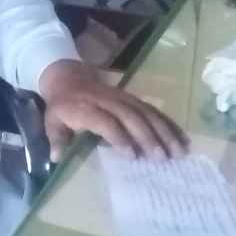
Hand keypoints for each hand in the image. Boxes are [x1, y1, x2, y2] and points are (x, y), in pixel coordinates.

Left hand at [38, 59, 188, 162]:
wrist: (68, 78)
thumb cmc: (61, 106)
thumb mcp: (52, 121)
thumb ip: (56, 139)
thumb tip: (56, 158)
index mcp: (85, 107)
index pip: (105, 121)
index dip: (119, 137)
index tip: (132, 155)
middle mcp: (107, 101)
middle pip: (131, 117)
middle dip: (148, 137)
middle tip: (162, 158)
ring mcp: (123, 98)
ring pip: (146, 112)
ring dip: (164, 131)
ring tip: (179, 151)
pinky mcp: (133, 98)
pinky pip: (153, 110)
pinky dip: (169, 124)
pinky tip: (183, 139)